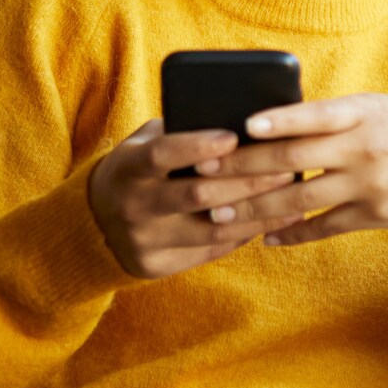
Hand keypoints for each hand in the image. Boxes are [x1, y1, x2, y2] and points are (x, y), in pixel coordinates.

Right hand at [88, 119, 302, 278]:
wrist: (94, 224)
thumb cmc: (137, 171)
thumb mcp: (143, 145)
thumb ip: (179, 133)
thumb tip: (242, 121)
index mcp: (126, 168)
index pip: (162, 155)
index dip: (198, 146)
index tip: (235, 136)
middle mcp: (131, 206)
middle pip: (197, 195)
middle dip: (247, 181)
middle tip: (286, 168)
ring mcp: (144, 240)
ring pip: (212, 228)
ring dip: (259, 213)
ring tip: (293, 197)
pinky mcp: (155, 266)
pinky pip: (212, 249)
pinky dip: (247, 233)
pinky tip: (277, 220)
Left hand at [196, 94, 387, 244]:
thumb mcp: (377, 109)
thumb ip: (331, 117)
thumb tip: (272, 124)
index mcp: (364, 113)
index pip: (316, 115)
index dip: (280, 120)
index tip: (243, 126)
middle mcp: (365, 148)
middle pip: (294, 160)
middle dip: (243, 168)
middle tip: (203, 172)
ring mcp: (370, 185)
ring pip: (301, 199)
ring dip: (255, 209)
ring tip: (219, 214)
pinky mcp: (375, 215)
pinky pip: (324, 227)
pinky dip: (293, 233)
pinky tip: (266, 237)